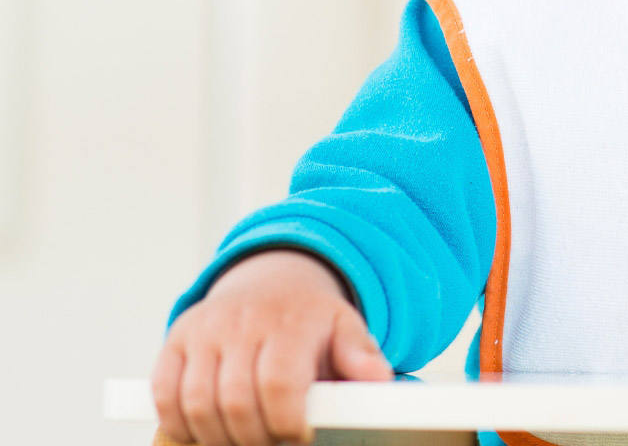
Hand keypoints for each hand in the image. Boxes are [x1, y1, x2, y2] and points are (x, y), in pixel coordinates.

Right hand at [152, 249, 391, 445]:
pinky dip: (180, 423)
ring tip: (243, 442)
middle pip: (235, 400)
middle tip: (271, 445)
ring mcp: (205, 331)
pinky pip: (164, 393)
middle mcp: (242, 323)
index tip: (297, 439)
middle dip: (253, 438)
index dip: (284, 422)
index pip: (278, 383)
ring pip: (196, 403)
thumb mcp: (345, 328)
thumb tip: (378, 380)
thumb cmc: (311, 320)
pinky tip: (206, 433)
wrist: (272, 283)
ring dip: (217, 437)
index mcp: (289, 322)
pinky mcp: (176, 341)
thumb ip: (361, 356)